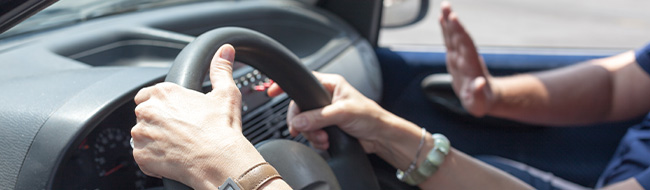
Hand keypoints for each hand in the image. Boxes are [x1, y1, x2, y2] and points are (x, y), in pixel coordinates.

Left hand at [131, 44, 265, 188]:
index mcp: (164, 92)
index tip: (174, 113)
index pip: (147, 94)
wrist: (219, 161)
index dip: (161, 104)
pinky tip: (173, 158)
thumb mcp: (225, 93)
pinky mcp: (141, 156)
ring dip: (155, 140)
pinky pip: (142, 156)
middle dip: (158, 122)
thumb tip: (225, 50)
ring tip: (178, 145)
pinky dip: (154, 159)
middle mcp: (148, 110)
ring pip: (142, 135)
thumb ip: (221, 69)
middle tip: (180, 130)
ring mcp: (142, 134)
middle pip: (144, 114)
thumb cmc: (222, 129)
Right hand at [267, 72, 393, 152]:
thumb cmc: (370, 117)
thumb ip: (318, 117)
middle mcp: (325, 97)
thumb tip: (298, 121)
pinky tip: (326, 142)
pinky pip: (311, 133)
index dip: (286, 85)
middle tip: (303, 130)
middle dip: (302, 122)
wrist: (380, 137)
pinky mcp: (326, 126)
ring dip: (311, 134)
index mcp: (330, 84)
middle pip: (299, 107)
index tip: (272, 92)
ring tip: (324, 138)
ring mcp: (325, 112)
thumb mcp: (342, 113)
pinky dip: (316, 140)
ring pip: (304, 122)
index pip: (302, 80)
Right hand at [440, 1, 494, 116]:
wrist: (486, 97)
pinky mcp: (455, 58)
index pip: (465, 46)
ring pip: (454, 36)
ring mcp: (460, 57)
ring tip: (444, 7)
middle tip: (446, 6)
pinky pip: (449, 41)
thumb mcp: (479, 104)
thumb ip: (478, 94)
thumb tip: (479, 83)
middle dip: (453, 22)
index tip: (454, 19)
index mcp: (471, 66)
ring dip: (449, 22)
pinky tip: (442, 19)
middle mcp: (465, 58)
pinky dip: (446, 30)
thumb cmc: (482, 103)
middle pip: (459, 37)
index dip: (459, 32)